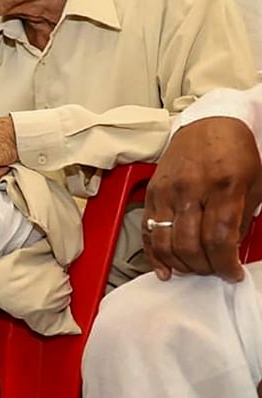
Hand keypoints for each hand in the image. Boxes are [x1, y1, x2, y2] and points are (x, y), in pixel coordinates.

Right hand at [143, 117, 261, 281]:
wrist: (210, 124)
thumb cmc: (235, 151)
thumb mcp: (254, 183)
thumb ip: (242, 219)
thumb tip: (230, 252)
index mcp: (223, 186)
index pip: (219, 238)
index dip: (225, 264)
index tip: (232, 274)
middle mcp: (190, 189)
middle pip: (190, 245)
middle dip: (204, 267)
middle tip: (215, 271)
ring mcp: (167, 192)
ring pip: (165, 243)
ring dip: (180, 264)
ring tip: (194, 268)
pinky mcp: (151, 194)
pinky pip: (147, 232)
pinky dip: (154, 255)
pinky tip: (165, 268)